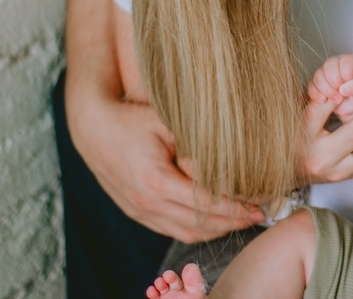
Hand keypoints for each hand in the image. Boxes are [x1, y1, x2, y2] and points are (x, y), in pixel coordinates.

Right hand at [70, 94, 262, 242]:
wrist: (93, 128)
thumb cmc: (133, 119)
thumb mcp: (167, 123)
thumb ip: (197, 145)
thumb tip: (232, 162)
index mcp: (156, 181)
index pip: (206, 204)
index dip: (236, 208)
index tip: (259, 205)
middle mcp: (146, 203)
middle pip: (199, 224)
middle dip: (233, 222)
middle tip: (259, 214)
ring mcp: (139, 211)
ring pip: (185, 233)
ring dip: (216, 230)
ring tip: (242, 219)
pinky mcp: (136, 213)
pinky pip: (170, 230)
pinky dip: (196, 229)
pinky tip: (214, 219)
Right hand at [308, 54, 352, 122]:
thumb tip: (343, 88)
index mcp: (352, 60)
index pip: (345, 61)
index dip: (346, 75)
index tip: (351, 88)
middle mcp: (338, 63)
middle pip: (329, 66)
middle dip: (334, 83)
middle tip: (342, 96)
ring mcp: (327, 72)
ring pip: (318, 75)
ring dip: (326, 90)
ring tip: (337, 100)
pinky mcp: (319, 84)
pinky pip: (311, 85)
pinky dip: (315, 94)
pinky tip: (323, 101)